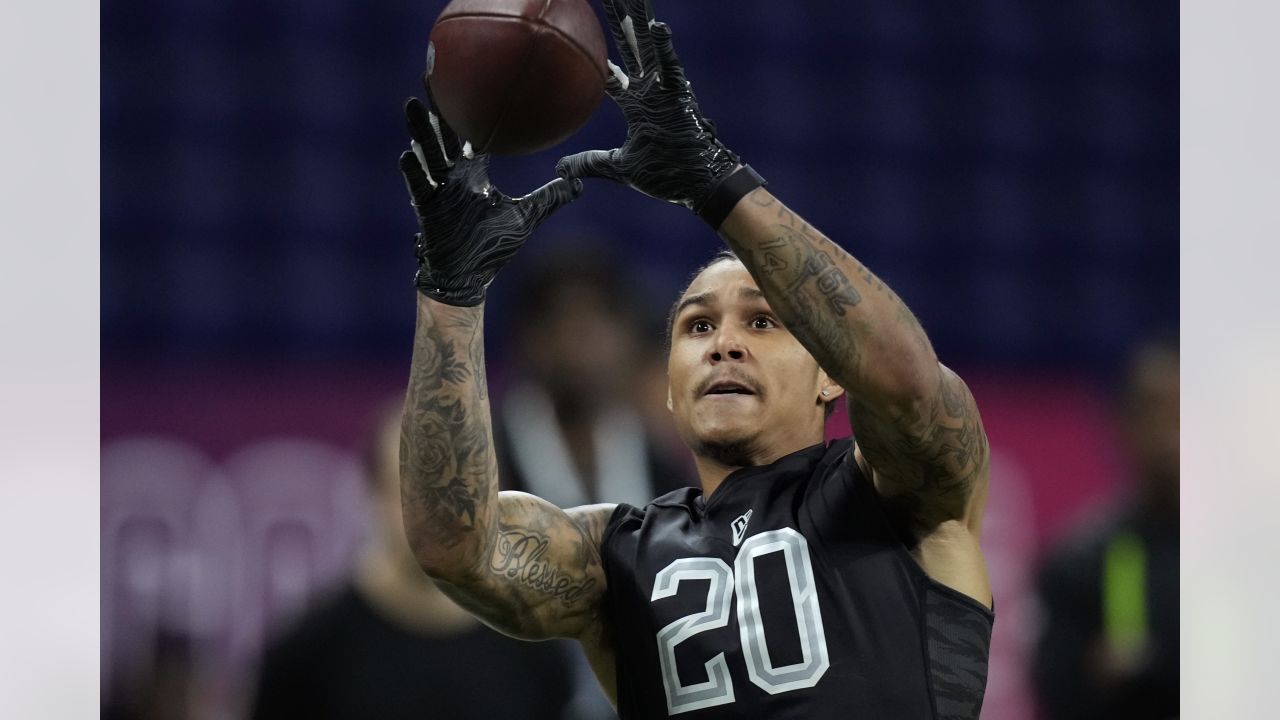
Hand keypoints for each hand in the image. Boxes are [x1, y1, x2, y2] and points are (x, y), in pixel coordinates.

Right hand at [400, 89, 581, 306]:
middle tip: (432, 80)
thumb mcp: (528, 217)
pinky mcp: (428, 210)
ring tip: (411, 106)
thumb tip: (579, 183)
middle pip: (443, 137)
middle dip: (436, 111)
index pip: (469, 137)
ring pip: (427, 155)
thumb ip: (551, 198)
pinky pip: (419, 188)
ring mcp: (438, 192)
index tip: (466, 87)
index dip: (467, 114)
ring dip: (419, 131)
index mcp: (473, 175)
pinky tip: (408, 156)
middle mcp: (453, 178)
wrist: (470, 277)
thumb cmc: (492, 247)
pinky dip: (413, 173)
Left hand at [555, 0, 740, 212]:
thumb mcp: (618, 168)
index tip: (588, 35)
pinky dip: (664, 49)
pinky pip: (670, 68)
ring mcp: (665, 89)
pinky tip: (657, 27)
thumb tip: (560, 170)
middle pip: (631, 47)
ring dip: (640, 21)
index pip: (613, 72)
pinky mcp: (679, 97)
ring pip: (648, 47)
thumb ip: (590, 163)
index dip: (601, 56)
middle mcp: (651, 89)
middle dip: (621, 20)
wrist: (697, 185)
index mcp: (638, 103)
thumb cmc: (666, 175)